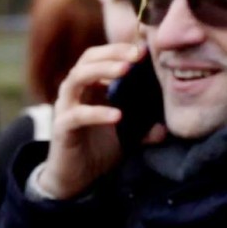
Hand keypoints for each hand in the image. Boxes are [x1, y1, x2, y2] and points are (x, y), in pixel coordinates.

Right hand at [38, 43, 165, 198]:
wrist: (75, 178)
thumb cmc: (98, 149)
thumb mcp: (126, 135)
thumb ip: (143, 128)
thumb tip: (164, 128)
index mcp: (89, 87)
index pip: (100, 56)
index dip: (119, 49)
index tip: (144, 49)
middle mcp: (74, 92)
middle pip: (87, 60)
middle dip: (112, 54)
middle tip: (136, 55)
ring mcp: (65, 108)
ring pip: (76, 78)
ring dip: (101, 71)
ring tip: (124, 70)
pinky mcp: (62, 128)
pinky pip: (77, 115)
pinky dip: (97, 112)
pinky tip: (117, 115)